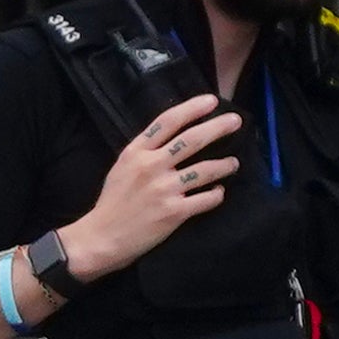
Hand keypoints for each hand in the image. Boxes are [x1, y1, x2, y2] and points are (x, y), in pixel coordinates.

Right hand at [61, 91, 242, 278]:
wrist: (102, 237)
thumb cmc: (113, 201)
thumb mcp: (123, 166)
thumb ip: (146, 150)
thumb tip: (175, 136)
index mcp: (137, 152)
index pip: (168, 121)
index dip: (192, 108)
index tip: (211, 101)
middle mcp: (152, 166)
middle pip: (192, 140)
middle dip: (218, 128)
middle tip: (236, 121)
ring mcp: (164, 189)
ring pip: (205, 170)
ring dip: (224, 165)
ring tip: (233, 163)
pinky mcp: (174, 212)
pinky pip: (206, 199)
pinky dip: (216, 194)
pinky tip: (219, 191)